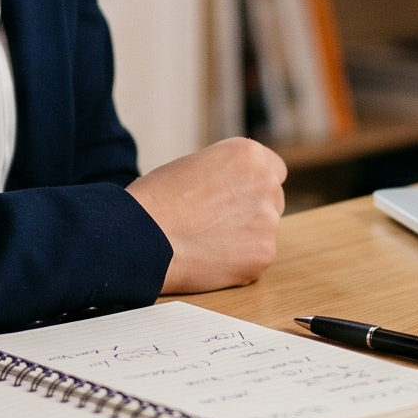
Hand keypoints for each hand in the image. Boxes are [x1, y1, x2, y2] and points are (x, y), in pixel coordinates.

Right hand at [124, 138, 285, 292]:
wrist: (143, 234)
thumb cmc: (156, 200)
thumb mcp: (195, 166)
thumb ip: (225, 174)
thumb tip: (234, 190)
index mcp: (248, 154)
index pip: (274, 170)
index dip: (253, 186)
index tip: (239, 198)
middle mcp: (265, 182)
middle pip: (273, 201)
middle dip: (252, 212)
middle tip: (218, 224)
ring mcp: (268, 219)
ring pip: (264, 231)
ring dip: (245, 238)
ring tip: (206, 241)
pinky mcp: (264, 253)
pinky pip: (256, 258)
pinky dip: (238, 263)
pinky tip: (209, 258)